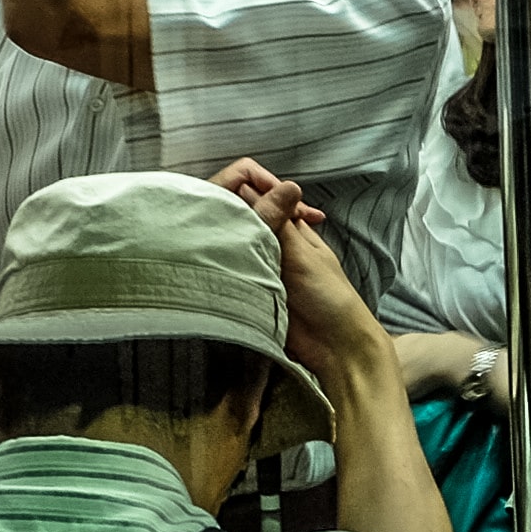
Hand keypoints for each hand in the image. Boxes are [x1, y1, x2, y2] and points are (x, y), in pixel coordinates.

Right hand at [217, 160, 384, 376]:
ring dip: (224, 249)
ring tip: (197, 242)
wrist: (333, 346)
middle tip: (200, 222)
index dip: (243, 197)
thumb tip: (250, 186)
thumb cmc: (328, 296)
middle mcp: (276, 248)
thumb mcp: (301, 254)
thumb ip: (276, 223)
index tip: (217, 196)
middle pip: (246, 228)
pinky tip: (203, 268)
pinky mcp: (253, 295)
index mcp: (293, 232)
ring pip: (237, 252)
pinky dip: (224, 273)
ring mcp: (263, 271)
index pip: (263, 204)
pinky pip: (234, 278)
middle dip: (229, 224)